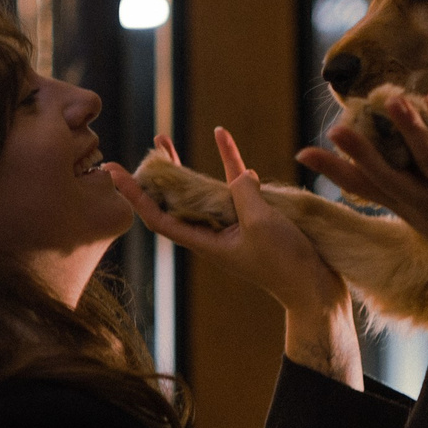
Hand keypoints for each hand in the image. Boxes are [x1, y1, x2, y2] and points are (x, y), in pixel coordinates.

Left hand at [109, 128, 347, 318]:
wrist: (314, 288)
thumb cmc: (285, 263)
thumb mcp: (261, 224)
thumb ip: (243, 195)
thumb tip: (238, 173)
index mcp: (204, 242)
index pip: (158, 218)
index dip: (134, 196)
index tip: (113, 173)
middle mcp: (212, 233)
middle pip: (173, 201)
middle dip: (156, 175)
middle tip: (146, 147)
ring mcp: (233, 226)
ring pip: (199, 190)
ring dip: (184, 164)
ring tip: (167, 138)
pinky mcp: (255, 219)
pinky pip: (235, 187)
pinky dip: (228, 164)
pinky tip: (223, 139)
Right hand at [300, 91, 427, 290]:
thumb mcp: (412, 210)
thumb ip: (385, 185)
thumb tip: (360, 166)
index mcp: (402, 203)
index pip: (363, 185)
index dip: (334, 170)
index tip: (304, 153)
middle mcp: (422, 199)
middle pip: (387, 174)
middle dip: (362, 152)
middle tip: (335, 130)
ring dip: (411, 130)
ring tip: (392, 101)